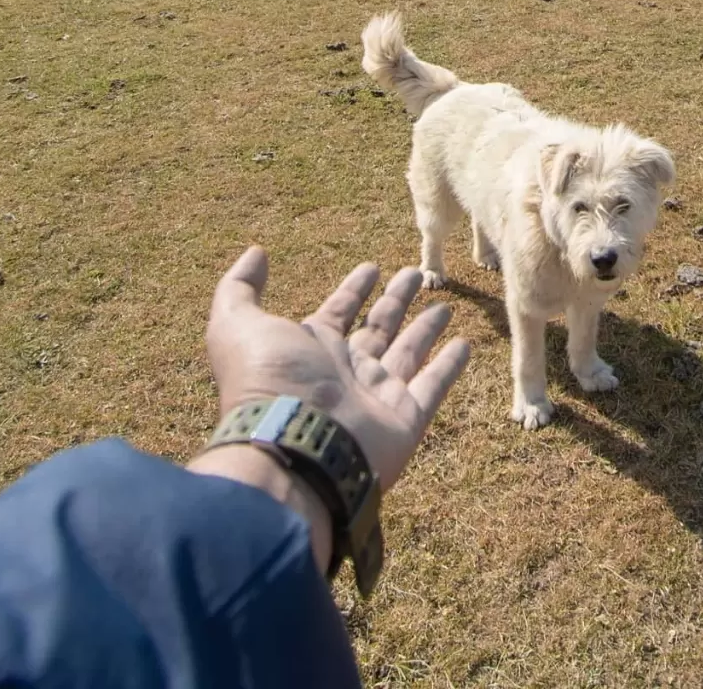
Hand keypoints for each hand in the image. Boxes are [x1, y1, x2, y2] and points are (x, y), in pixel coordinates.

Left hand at [190, 247, 469, 564]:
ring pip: (408, 351)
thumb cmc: (268, 385)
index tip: (371, 266)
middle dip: (396, 299)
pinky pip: (432, 386)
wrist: (294, 450)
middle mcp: (346, 370)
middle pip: (378, 327)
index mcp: (312, 349)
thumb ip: (239, 289)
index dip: (353, 289)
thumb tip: (256, 253)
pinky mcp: (405, 418)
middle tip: (416, 272)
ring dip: (426, 327)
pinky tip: (465, 344)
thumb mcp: (238, 326)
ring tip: (445, 303)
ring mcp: (377, 395)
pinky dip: (449, 366)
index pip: (338, 311)